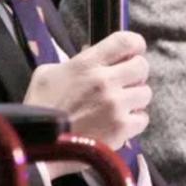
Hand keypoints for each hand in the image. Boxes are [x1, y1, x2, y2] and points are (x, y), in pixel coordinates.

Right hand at [24, 31, 150, 150]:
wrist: (40, 144)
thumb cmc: (40, 106)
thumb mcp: (48, 73)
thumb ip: (73, 62)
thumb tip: (91, 56)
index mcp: (86, 63)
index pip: (125, 42)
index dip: (135, 43)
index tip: (133, 49)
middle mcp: (104, 81)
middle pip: (141, 66)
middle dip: (135, 72)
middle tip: (125, 80)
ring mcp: (115, 106)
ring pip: (145, 93)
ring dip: (134, 97)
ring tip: (120, 103)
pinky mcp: (121, 129)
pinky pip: (142, 118)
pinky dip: (134, 120)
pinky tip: (118, 121)